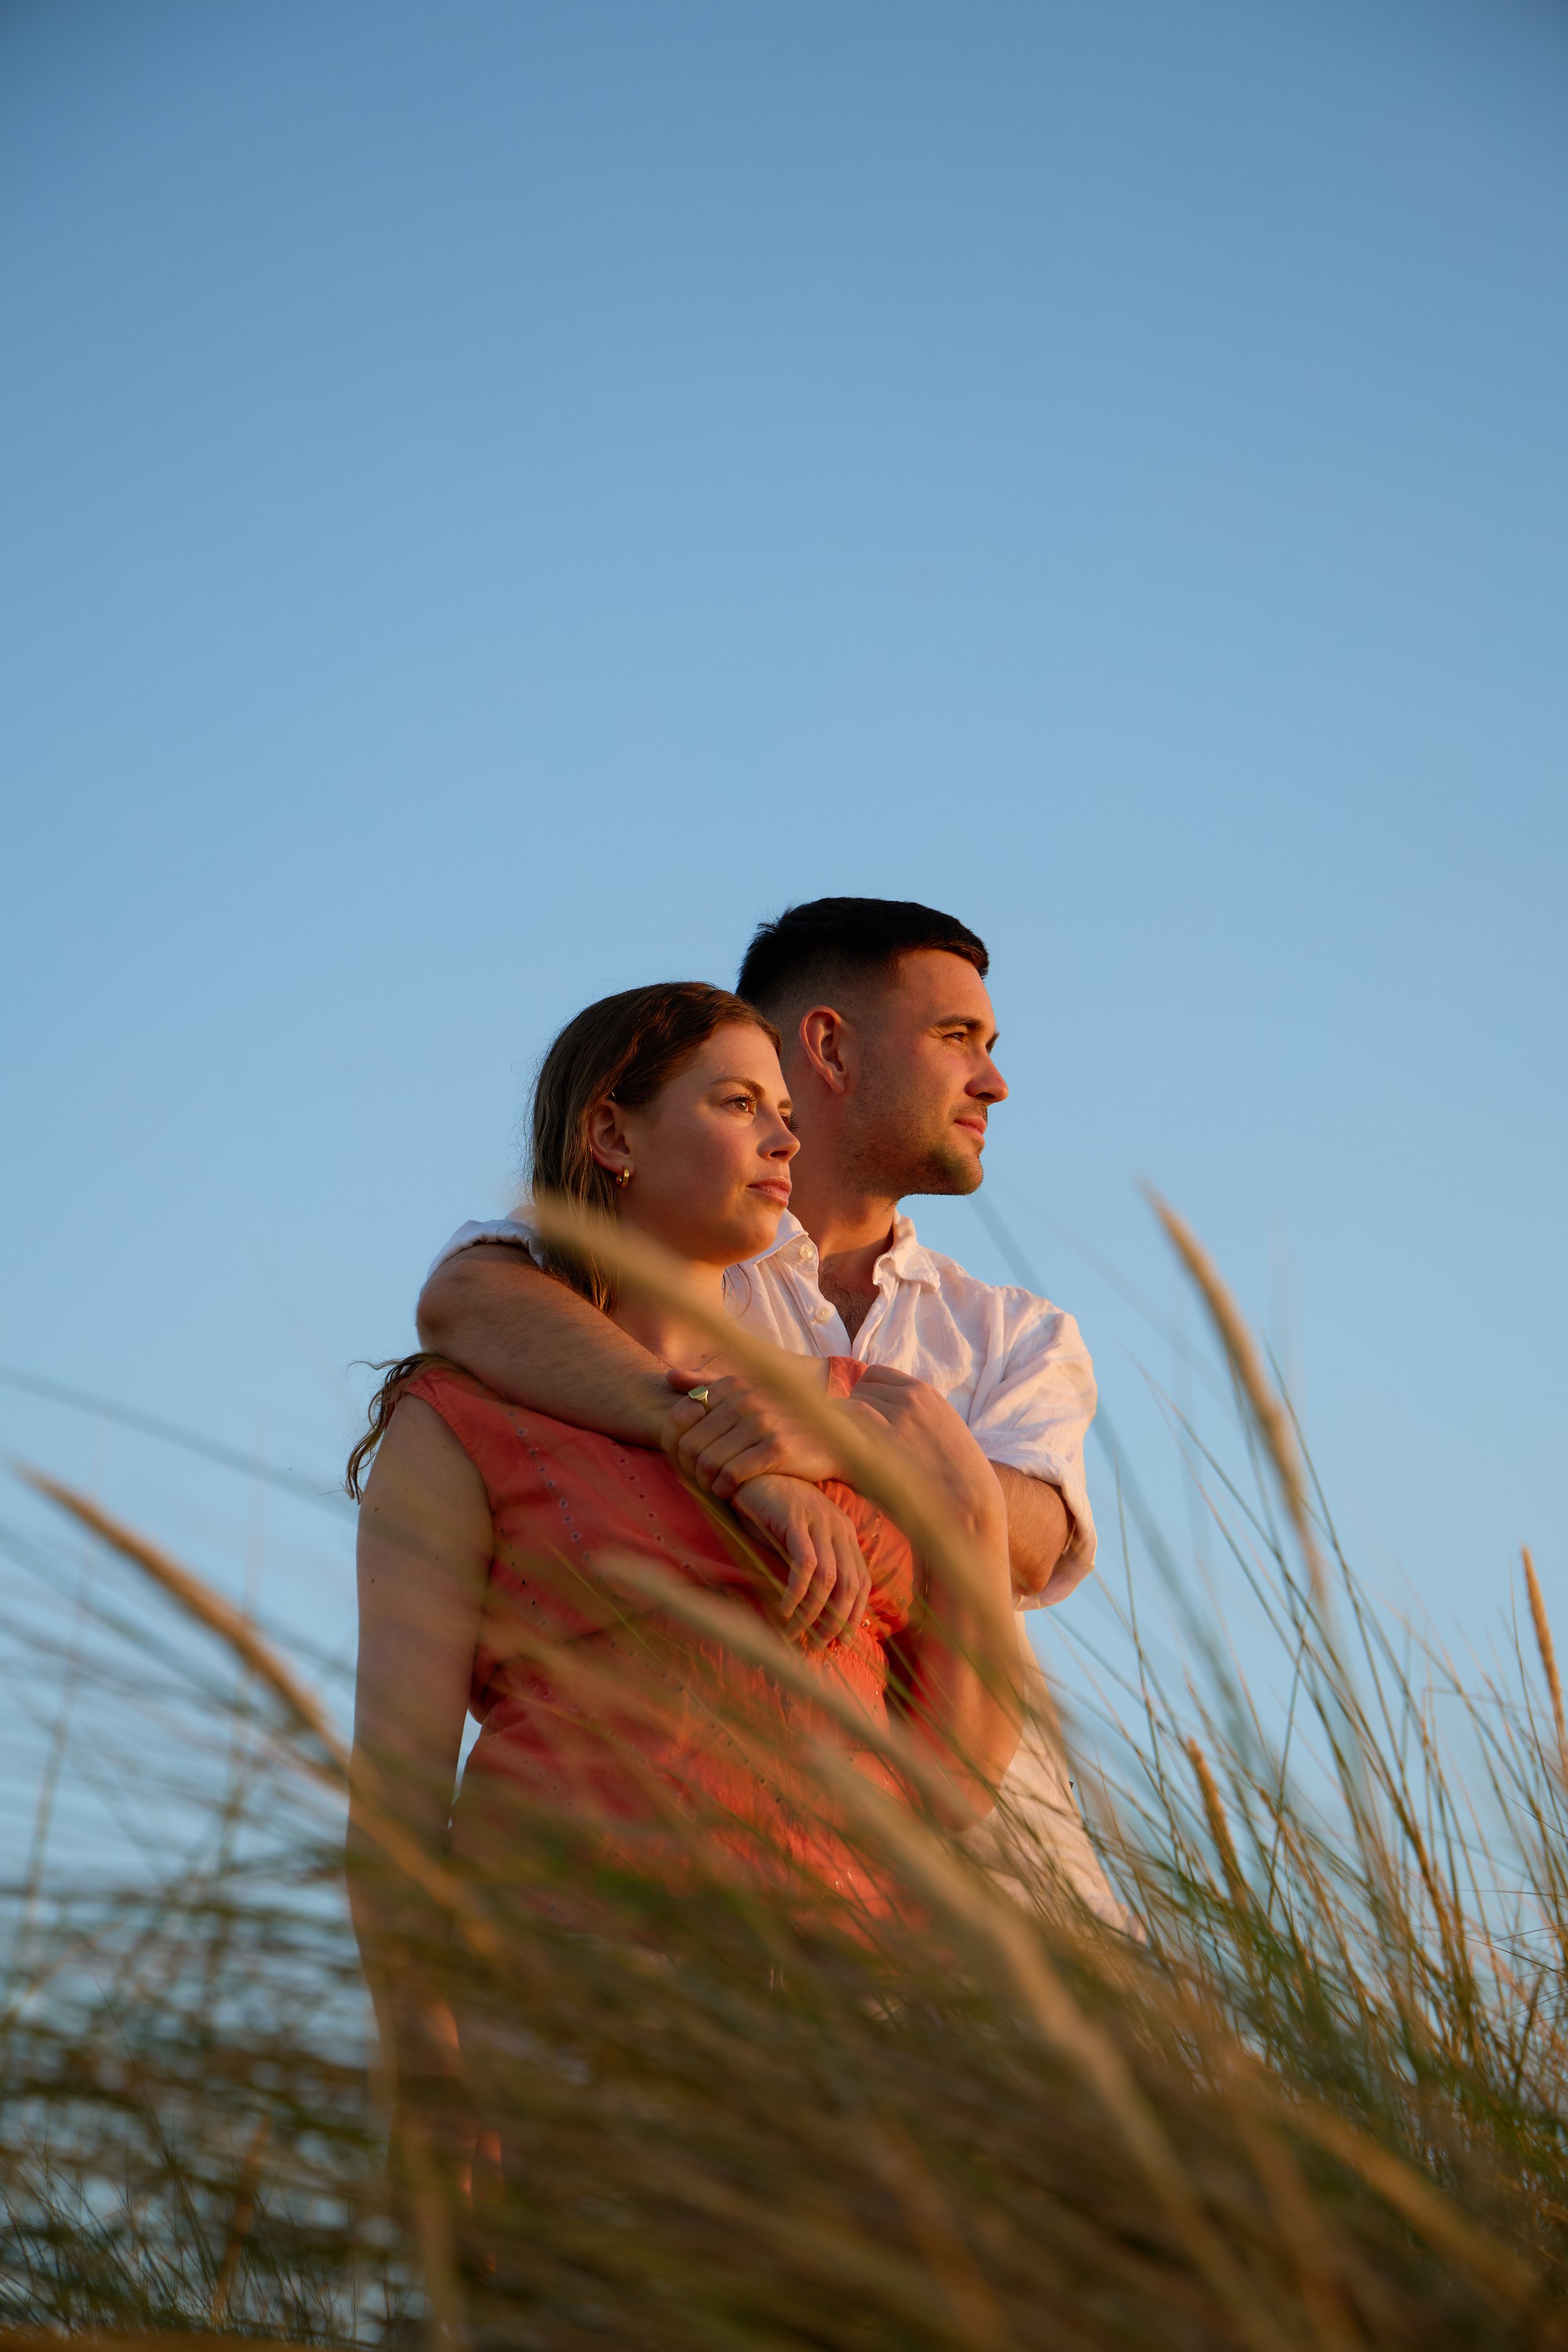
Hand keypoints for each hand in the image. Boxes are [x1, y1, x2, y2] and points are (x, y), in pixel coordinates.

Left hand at [662, 1368, 849, 1499]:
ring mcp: (761, 1423)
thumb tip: (670, 1378)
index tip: (686, 1462)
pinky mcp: (776, 1448)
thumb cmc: (784, 1416)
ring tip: (714, 1487)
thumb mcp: (749, 1391)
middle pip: (691, 1444)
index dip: (675, 1447)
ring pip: (708, 1462)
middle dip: (689, 1469)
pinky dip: (724, 1489)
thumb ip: (709, 1384)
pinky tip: (730, 1493)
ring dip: (706, 1483)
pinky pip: (732, 1475)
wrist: (835, 1434)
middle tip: (699, 1481)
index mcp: (733, 1385)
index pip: (680, 1418)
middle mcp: (745, 1400)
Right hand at [727, 1472, 871, 1647]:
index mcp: (845, 1533)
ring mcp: (818, 1522)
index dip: (854, 1614)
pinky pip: (804, 1564)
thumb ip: (813, 1566)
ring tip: (794, 1635)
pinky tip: (783, 1611)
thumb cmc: (774, 1512)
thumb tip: (813, 1613)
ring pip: (828, 1579)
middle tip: (817, 1647)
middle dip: (836, 1621)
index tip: (841, 1642)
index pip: (861, 1581)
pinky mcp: (795, 1520)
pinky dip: (796, 1593)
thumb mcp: (800, 1539)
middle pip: (849, 1585)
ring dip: (812, 1614)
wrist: (753, 1474)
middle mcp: (839, 1528)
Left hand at [849, 1367, 1004, 1532]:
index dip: (864, 1393)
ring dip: (846, 1423)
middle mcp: (909, 1400)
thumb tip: (882, 1409)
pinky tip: (845, 1452)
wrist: (969, 1504)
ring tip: (852, 1448)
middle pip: (860, 1389)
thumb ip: (916, 1411)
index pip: (875, 1374)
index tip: (864, 1414)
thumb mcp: (942, 1425)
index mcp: (924, 1393)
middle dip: (854, 1409)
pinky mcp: (882, 1446)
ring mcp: (896, 1421)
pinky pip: (846, 1423)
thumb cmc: (956, 1473)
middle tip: (857, 1437)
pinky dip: (840, 1434)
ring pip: (851, 1405)